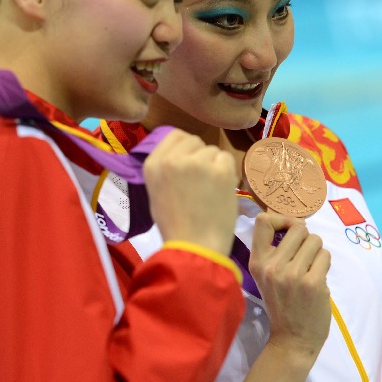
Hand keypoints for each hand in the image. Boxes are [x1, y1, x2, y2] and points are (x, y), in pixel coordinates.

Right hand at [143, 129, 238, 254]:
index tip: (190, 163)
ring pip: (213, 151)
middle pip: (195, 141)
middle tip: (201, 182)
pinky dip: (228, 173)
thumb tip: (183, 153)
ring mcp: (197, 162)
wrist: (195, 246)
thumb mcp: (158, 191)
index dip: (186, 148)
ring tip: (211, 190)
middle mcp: (172, 158)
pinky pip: (227, 159)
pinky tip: (221, 191)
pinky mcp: (219, 169)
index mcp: (153, 164)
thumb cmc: (175, 225)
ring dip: (215, 166)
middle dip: (201, 157)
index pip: (174, 135)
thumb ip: (167, 168)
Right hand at [249, 213, 331, 356]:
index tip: (289, 232)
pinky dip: (325, 264)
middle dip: (306, 238)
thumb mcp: (267, 276)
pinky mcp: (313, 282)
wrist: (293, 339)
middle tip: (304, 256)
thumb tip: (295, 222)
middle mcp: (272, 266)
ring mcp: (293, 274)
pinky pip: (326, 255)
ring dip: (317, 252)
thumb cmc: (282, 304)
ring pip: (315, 240)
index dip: (281, 219)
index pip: (263, 221)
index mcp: (257, 262)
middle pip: (298, 227)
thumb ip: (275, 251)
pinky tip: (318, 279)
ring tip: (311, 269)